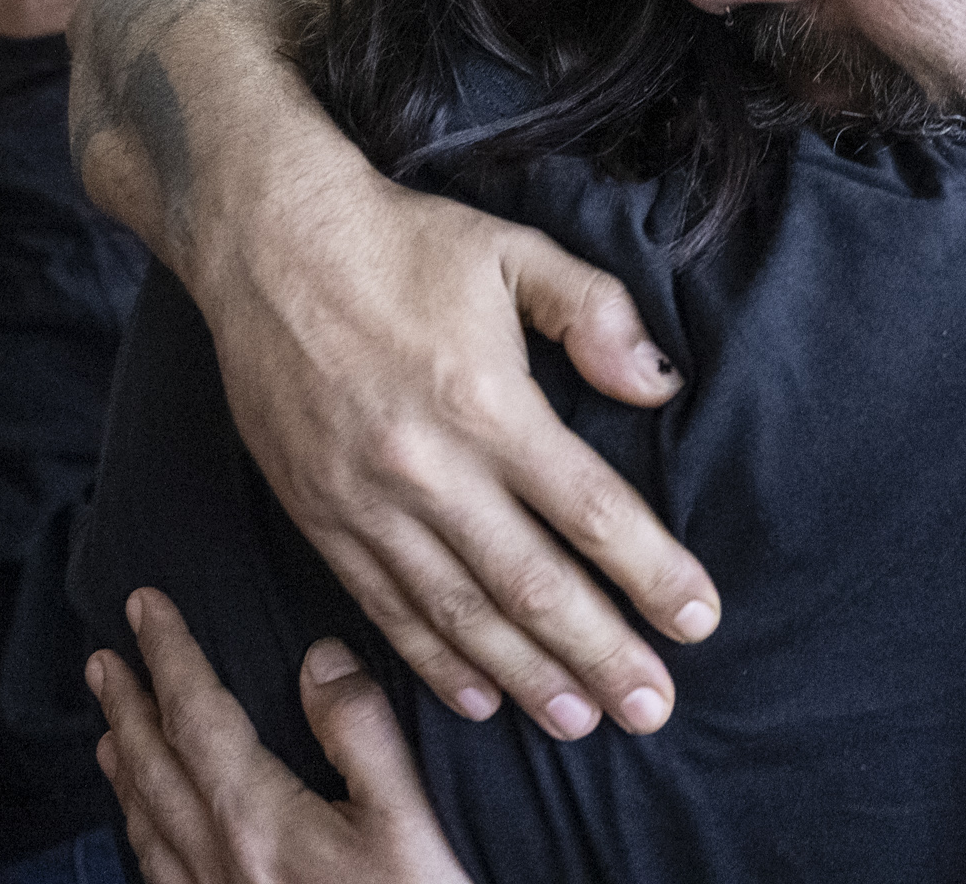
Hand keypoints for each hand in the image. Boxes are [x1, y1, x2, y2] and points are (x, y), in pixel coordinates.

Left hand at [90, 589, 469, 883]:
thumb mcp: (407, 822)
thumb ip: (360, 733)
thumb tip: (319, 657)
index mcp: (259, 821)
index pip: (198, 717)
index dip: (170, 655)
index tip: (144, 606)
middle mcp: (219, 864)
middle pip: (155, 768)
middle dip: (128, 707)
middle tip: (103, 661)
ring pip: (148, 827)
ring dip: (125, 770)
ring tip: (108, 737)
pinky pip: (162, 877)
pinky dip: (144, 837)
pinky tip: (151, 837)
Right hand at [196, 186, 715, 741]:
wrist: (267, 244)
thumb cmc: (402, 243)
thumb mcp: (513, 249)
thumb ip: (593, 312)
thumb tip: (658, 386)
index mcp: (486, 401)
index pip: (587, 510)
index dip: (650, 572)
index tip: (698, 620)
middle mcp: (427, 467)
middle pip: (530, 585)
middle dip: (599, 654)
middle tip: (653, 709)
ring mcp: (366, 502)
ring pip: (458, 613)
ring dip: (525, 675)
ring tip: (581, 722)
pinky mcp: (319, 517)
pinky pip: (384, 606)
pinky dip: (431, 660)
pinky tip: (477, 696)